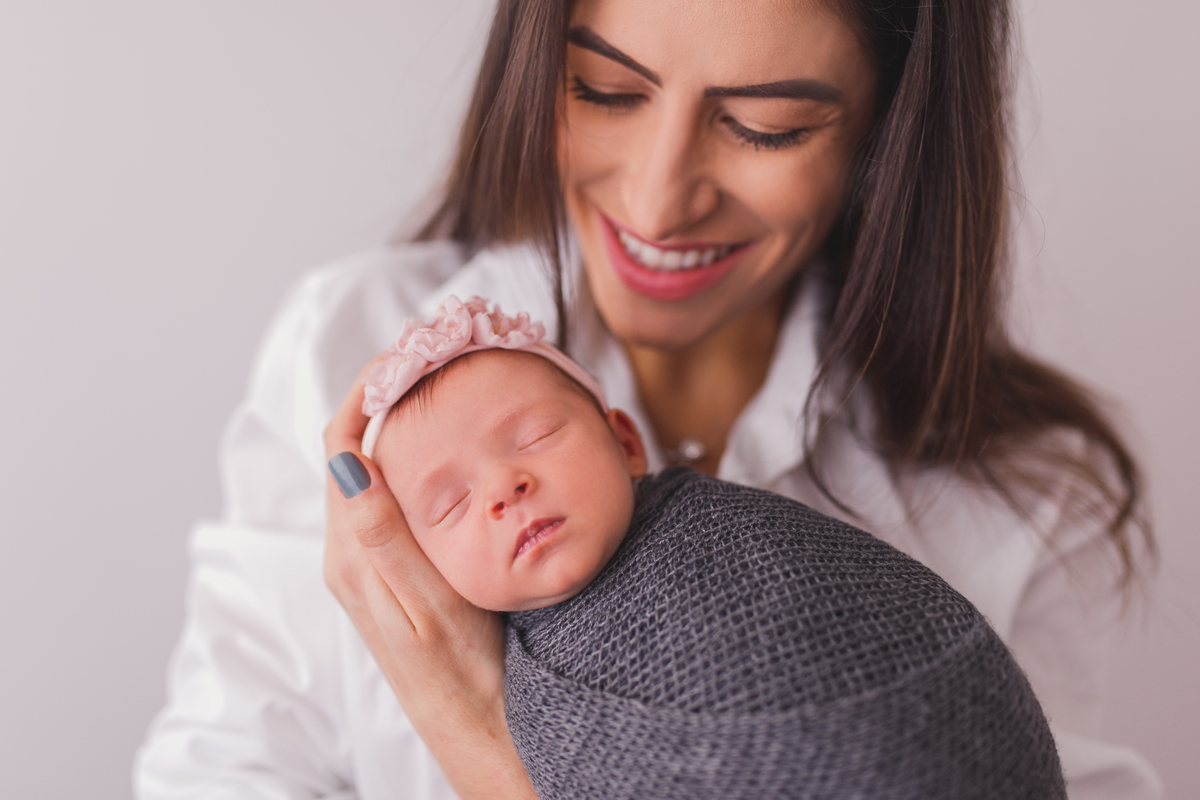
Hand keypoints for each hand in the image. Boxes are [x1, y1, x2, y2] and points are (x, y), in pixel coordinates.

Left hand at [322, 359, 536, 799]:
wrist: (480, 728)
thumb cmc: (462, 673)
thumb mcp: (427, 603)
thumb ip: (384, 535)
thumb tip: (345, 460)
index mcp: (354, 554)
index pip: (341, 447)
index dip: (366, 393)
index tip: (405, 356)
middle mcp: (353, 554)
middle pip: (354, 453)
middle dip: (384, 400)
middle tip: (434, 360)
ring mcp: (372, 564)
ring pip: (375, 474)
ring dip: (399, 428)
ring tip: (445, 391)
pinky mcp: (394, 573)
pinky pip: (392, 500)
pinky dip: (415, 463)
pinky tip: (451, 455)